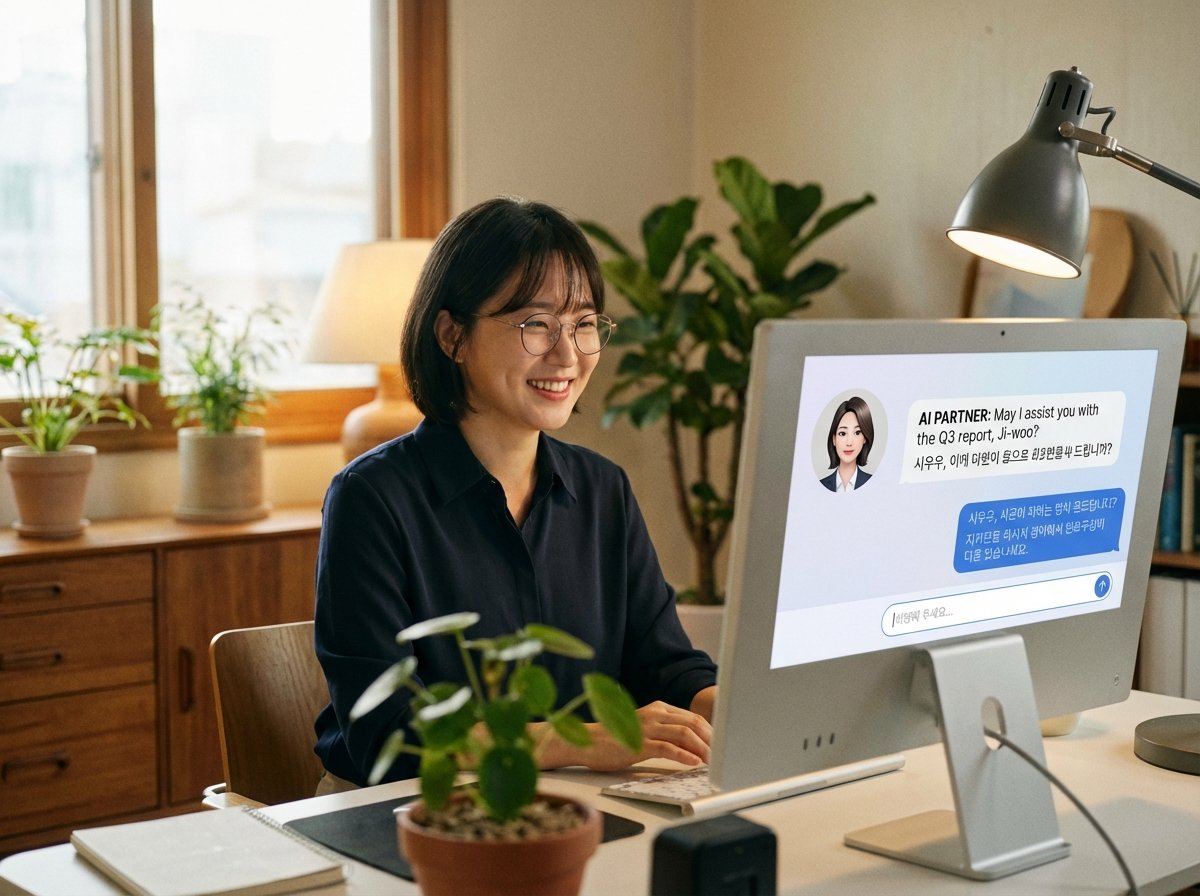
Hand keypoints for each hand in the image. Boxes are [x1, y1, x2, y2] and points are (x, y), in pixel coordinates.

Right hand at [535, 701, 711, 771]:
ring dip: (703, 749)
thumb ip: (664, 732)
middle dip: (712, 740)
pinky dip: (685, 756)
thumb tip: (691, 746)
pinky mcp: (639, 743)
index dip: (711, 732)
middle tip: (723, 755)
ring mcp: (647, 727)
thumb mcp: (643, 729)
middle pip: (694, 723)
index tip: (721, 746)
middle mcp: (655, 714)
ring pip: (685, 734)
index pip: (693, 717)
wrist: (587, 742)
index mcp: (658, 708)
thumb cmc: (614, 739)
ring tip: (713, 761)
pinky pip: (668, 748)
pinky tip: (694, 763)